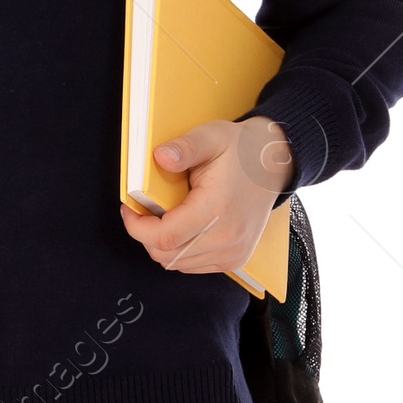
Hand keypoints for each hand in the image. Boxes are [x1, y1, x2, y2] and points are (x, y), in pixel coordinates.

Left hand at [120, 117, 293, 275]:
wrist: (273, 166)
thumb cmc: (242, 152)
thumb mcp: (211, 136)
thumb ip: (184, 148)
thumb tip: (161, 157)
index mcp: (217, 210)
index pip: (164, 236)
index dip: (137, 227)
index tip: (129, 210)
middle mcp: (227, 238)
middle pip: (166, 254)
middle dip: (146, 235)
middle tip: (144, 211)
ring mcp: (232, 253)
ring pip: (177, 264)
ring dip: (163, 244)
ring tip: (166, 217)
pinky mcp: (234, 260)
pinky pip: (193, 266)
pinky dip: (180, 251)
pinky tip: (183, 228)